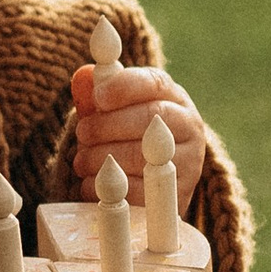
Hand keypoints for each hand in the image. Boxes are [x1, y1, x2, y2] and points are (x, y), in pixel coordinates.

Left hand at [72, 59, 206, 210]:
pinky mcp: (179, 194)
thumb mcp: (115, 111)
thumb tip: (83, 77)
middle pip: (150, 118)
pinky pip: (139, 191)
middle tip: (82, 132)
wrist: (157, 182)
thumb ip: (98, 93)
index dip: (124, 87)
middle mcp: (189, 125)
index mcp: (174, 97)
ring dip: (102, 158)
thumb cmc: (128, 135)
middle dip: (108, 125)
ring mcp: (189, 161)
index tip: (98, 97)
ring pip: (143, 155)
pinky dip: (108, 188)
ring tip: (82, 161)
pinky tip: (92, 183)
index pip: (154, 83)